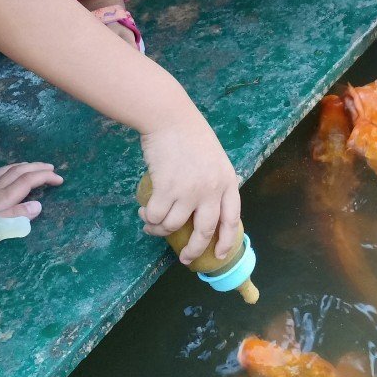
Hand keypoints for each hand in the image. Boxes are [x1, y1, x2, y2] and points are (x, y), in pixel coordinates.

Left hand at [0, 161, 62, 219]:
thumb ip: (18, 216)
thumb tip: (38, 205)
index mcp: (3, 198)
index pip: (29, 181)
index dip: (45, 177)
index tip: (59, 179)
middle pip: (17, 172)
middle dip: (35, 167)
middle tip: (49, 167)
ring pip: (0, 172)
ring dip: (16, 167)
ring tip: (26, 166)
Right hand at [138, 122, 240, 263]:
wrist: (170, 118)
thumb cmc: (190, 133)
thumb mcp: (214, 158)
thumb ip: (214, 181)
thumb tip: (206, 208)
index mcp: (227, 181)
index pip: (232, 219)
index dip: (226, 240)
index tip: (219, 255)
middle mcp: (211, 190)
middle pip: (204, 231)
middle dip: (193, 249)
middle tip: (184, 258)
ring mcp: (189, 191)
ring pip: (173, 226)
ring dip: (159, 229)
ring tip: (151, 223)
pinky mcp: (167, 189)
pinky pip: (156, 216)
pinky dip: (148, 218)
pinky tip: (145, 211)